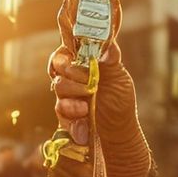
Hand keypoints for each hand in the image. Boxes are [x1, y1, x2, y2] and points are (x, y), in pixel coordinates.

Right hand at [47, 0, 152, 176]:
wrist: (119, 141)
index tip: (70, 34)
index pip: (71, 41)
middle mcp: (74, 75)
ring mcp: (67, 95)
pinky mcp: (64, 116)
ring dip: (73, 99)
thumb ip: (111, 63)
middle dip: (72, 74)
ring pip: (57, 87)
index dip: (67, 36)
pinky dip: (72, 121)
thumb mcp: (120, 83)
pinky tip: (84, 129)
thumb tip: (109, 45)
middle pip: (58, 63)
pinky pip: (58, 112)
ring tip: (88, 109)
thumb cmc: (121, 108)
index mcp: (89, 60)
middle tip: (88, 84)